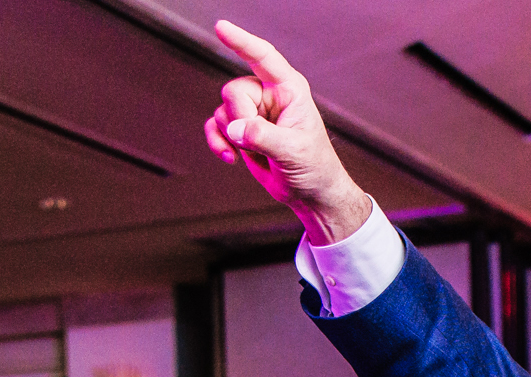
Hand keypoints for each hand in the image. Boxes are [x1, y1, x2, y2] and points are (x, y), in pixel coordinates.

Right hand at [205, 21, 372, 244]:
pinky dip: (217, 141)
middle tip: (253, 140)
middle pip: (234, 90)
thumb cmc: (314, 167)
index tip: (221, 28)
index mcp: (290, 90)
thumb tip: (234, 128)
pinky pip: (216, 125)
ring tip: (245, 154)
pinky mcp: (243, 131)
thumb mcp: (292, 151)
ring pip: (223, 110)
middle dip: (238, 118)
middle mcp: (270, 96)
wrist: (311, 194)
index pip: (263, 57)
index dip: (242, 42)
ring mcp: (255, 113)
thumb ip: (262, 136)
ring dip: (227, 135)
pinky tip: (230, 157)